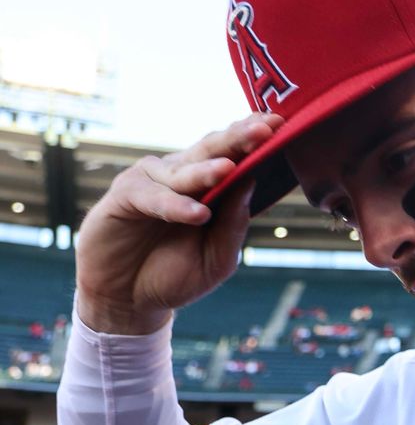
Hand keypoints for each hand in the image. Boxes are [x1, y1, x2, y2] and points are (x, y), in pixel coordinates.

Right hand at [75, 114, 283, 332]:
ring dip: (206, 170)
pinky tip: (197, 213)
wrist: (128, 300)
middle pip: (212, 150)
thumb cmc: (173, 275)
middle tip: (263, 130)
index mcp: (207, 185)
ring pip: (183, 171)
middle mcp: (180, 175)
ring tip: (229, 170)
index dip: (253, 139)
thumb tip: (250, 184)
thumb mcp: (216, 259)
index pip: (233, 154)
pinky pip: (153, 197)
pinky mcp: (125, 195)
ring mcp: (152, 181)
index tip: (279, 124)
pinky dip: (175, 205)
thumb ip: (233, 226)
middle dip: (238, 139)